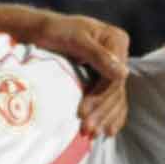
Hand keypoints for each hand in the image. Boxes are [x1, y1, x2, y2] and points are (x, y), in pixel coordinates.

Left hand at [36, 14, 129, 137]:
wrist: (41, 30)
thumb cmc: (54, 30)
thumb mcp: (74, 39)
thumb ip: (98, 55)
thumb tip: (123, 73)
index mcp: (116, 40)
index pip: (113, 77)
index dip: (100, 97)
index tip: (82, 114)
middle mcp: (119, 52)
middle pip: (114, 88)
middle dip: (101, 111)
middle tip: (87, 129)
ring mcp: (113, 65)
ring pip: (114, 96)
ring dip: (105, 117)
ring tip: (93, 134)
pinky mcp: (104, 74)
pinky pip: (113, 97)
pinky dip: (111, 114)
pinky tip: (109, 130)